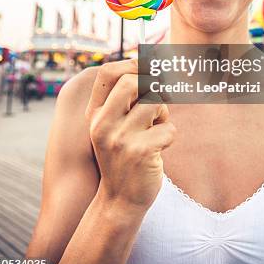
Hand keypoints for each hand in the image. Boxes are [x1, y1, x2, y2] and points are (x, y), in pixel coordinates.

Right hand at [85, 59, 175, 212]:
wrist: (119, 200)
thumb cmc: (123, 155)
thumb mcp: (113, 126)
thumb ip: (124, 99)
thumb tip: (151, 63)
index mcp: (94, 114)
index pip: (107, 73)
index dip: (132, 64)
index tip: (150, 66)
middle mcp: (103, 124)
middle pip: (132, 82)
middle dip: (152, 87)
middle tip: (160, 100)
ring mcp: (120, 138)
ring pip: (155, 102)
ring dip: (163, 114)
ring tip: (156, 129)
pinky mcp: (141, 152)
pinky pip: (169, 128)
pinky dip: (169, 135)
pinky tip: (159, 149)